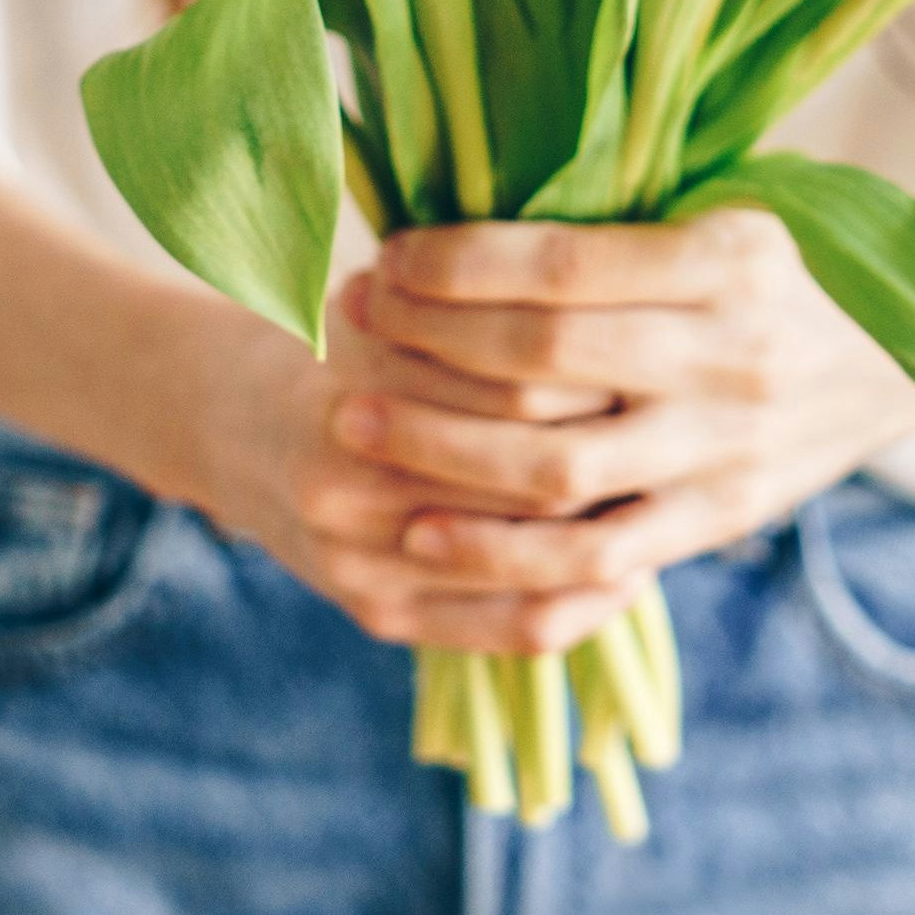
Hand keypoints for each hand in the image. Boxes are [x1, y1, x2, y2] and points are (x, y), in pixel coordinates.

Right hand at [175, 279, 651, 655]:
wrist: (232, 428)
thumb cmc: (338, 341)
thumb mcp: (386, 296)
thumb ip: (469, 299)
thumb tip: (606, 286)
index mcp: (350, 388)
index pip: (516, 382)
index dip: (598, 366)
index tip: (653, 345)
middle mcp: (345, 486)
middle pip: (527, 473)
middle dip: (613, 445)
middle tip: (682, 420)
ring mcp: (359, 562)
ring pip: (527, 559)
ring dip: (610, 527)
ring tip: (670, 490)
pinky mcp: (380, 616)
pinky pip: (512, 629)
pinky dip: (585, 602)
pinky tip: (630, 564)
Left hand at [335, 210, 914, 595]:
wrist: (906, 353)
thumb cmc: (781, 259)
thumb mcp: (724, 202)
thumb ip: (616, 212)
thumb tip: (464, 173)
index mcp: (733, 256)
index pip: (565, 266)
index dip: (457, 265)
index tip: (388, 257)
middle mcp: (735, 354)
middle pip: (546, 361)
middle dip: (427, 345)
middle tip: (348, 328)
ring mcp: (728, 448)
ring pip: (558, 470)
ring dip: (439, 452)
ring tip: (355, 425)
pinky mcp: (719, 520)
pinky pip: (597, 558)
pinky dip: (503, 553)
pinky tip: (424, 536)